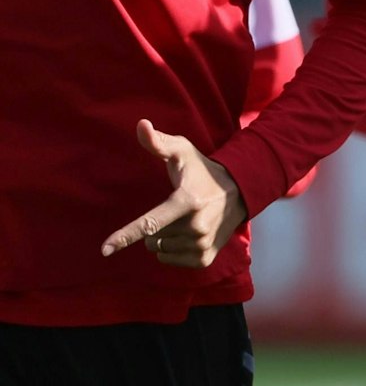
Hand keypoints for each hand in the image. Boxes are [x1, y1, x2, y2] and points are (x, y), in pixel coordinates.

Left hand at [102, 120, 247, 268]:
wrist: (240, 192)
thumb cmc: (201, 171)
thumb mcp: (182, 151)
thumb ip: (158, 142)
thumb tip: (141, 124)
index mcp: (188, 202)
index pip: (150, 223)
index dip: (125, 236)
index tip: (105, 250)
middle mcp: (197, 227)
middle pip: (151, 238)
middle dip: (155, 226)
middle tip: (175, 209)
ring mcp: (202, 244)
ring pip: (160, 250)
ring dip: (164, 238)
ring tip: (184, 220)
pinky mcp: (206, 258)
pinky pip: (170, 261)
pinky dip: (173, 250)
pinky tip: (188, 235)